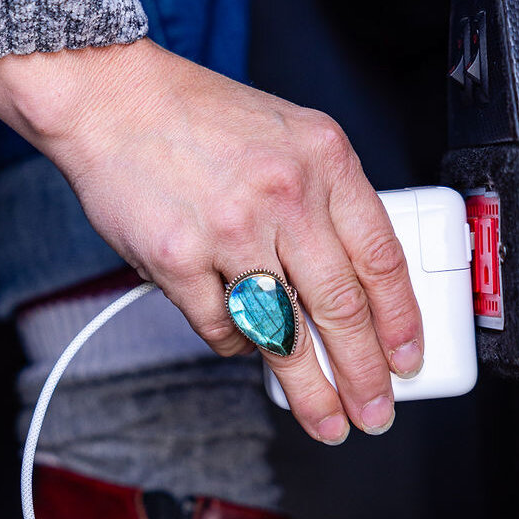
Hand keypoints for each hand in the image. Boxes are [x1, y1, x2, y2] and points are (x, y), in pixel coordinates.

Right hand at [0, 39, 423, 444]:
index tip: (406, 359)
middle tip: (374, 411)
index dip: (400, 320)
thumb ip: (322, 196)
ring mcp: (229, 229)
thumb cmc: (192, 114)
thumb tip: (349, 278)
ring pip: (283, 333)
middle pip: (340, 307)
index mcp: (322, 157)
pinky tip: (243, 346)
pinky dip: (236, 346)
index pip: (381, 256)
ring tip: (323, 418)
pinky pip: (221, 327)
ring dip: (307, 387)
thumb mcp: (286, 132)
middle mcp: (283, 194)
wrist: (111, 100)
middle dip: (364, 374)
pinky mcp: (178, 258)